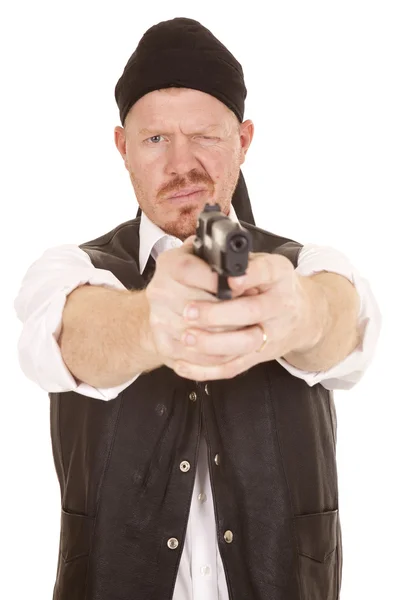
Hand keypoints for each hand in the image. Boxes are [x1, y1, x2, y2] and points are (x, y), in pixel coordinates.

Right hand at [145, 235, 245, 372]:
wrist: (166, 307)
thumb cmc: (192, 279)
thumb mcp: (203, 258)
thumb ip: (217, 256)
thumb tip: (241, 260)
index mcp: (168, 265)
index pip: (187, 270)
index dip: (214, 280)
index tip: (238, 287)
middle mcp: (159, 292)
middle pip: (197, 306)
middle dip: (230, 311)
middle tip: (253, 312)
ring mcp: (159, 320)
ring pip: (201, 334)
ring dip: (229, 335)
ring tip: (248, 330)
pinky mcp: (163, 345)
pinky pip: (196, 355)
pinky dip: (219, 355)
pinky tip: (234, 348)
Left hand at [174, 252, 318, 380]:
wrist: (305, 316)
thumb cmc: (274, 285)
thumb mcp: (266, 264)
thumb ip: (242, 263)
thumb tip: (207, 257)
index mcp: (279, 275)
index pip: (267, 271)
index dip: (249, 276)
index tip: (229, 280)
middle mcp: (280, 305)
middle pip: (252, 312)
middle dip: (218, 314)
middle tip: (188, 311)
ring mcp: (272, 334)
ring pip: (244, 344)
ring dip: (213, 344)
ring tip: (186, 337)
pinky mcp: (260, 356)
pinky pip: (234, 366)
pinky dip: (207, 370)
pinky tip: (184, 365)